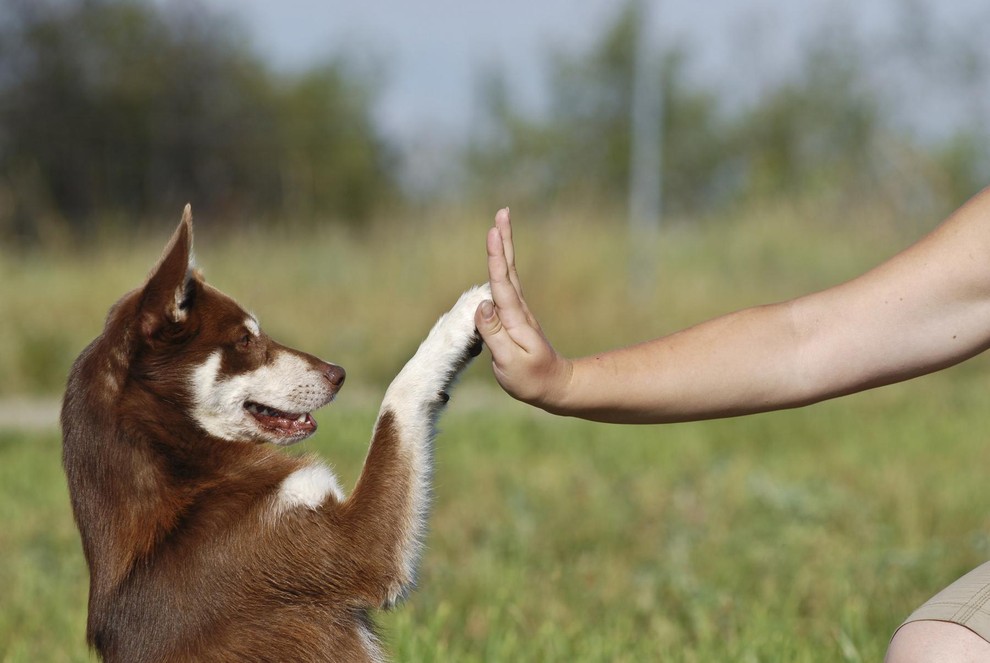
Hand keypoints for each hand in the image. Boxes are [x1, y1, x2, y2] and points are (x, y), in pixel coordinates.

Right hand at [475, 208, 571, 408]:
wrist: (555, 386)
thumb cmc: (531, 379)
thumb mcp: (510, 362)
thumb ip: (494, 334)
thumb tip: (482, 304)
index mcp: (515, 319)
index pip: (501, 283)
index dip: (496, 257)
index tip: (494, 233)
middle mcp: (518, 310)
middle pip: (508, 269)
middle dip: (504, 241)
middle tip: (503, 213)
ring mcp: (518, 312)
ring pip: (508, 273)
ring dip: (503, 248)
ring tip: (499, 225)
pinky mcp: (515, 317)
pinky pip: (505, 285)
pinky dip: (501, 266)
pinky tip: (498, 258)